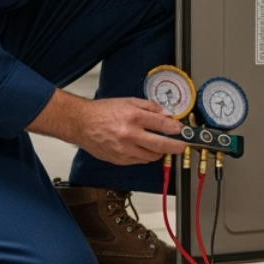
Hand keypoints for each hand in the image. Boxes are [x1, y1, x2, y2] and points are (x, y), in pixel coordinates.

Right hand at [29, 91, 186, 164]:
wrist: (80, 123)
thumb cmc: (102, 111)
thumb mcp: (128, 101)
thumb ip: (150, 107)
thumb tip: (167, 114)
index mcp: (133, 117)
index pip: (162, 125)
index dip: (176, 129)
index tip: (182, 131)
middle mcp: (130, 135)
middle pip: (161, 145)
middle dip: (176, 146)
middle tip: (182, 145)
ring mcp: (124, 149)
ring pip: (151, 156)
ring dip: (159, 152)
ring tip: (160, 145)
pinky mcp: (119, 159)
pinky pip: (139, 161)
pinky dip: (145, 156)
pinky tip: (144, 149)